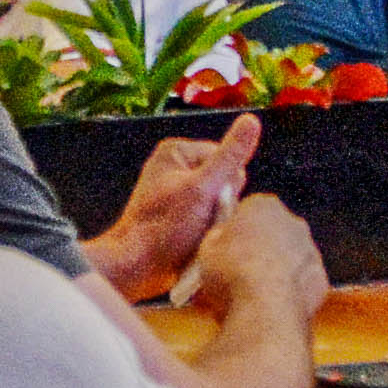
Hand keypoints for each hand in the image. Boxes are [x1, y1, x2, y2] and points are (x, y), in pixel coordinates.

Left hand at [88, 114, 256, 301]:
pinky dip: (206, 230)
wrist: (135, 268)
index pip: (229, 159)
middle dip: (222, 205)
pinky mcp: (176, 213)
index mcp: (177, 151)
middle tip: (204, 223)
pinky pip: (206, 217)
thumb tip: (251, 120)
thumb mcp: (203, 188)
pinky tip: (196, 242)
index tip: (211, 205)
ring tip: (199, 235)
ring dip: (216, 221)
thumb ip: (229, 156)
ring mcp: (174, 190)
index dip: (227, 187)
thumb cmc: (164, 228)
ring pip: (218, 202)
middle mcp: (174, 166)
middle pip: (224, 181)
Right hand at [182, 188, 326, 341]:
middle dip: (259, 249)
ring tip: (253, 294)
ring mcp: (311, 251)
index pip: (249, 210)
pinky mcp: (321, 279)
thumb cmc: (233, 275)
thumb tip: (220, 238)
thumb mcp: (206, 251)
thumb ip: (216, 237)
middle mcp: (293, 223)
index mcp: (263, 206)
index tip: (226, 247)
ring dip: (276, 270)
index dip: (236, 231)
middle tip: (237, 272)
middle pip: (273, 233)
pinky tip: (272, 305)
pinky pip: (302, 282)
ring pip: (290, 257)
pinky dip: (291, 291)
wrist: (265, 309)